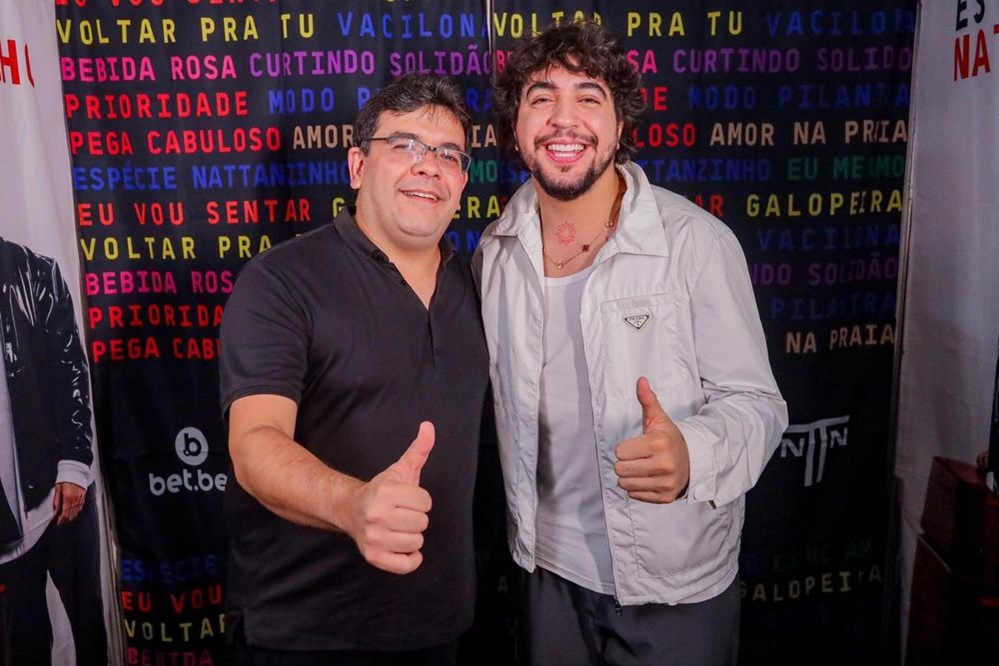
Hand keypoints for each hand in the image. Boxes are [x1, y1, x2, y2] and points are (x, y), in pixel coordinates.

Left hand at [53, 482, 86, 524]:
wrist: (75, 471)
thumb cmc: (65, 478)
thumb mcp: (57, 489)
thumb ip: (56, 501)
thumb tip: (55, 510)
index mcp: (68, 496)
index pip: (65, 512)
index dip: (61, 519)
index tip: (58, 522)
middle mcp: (75, 498)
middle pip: (71, 513)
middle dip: (66, 519)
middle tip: (61, 522)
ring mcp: (80, 497)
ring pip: (76, 510)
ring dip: (71, 516)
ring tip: (67, 519)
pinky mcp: (83, 495)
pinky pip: (81, 506)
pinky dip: (77, 511)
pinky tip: (75, 512)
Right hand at [344, 422, 434, 573]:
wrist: (351, 510)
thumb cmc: (383, 490)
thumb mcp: (401, 469)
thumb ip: (419, 449)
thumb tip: (429, 426)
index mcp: (385, 492)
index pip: (426, 502)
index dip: (420, 500)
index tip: (406, 499)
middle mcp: (376, 515)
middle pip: (422, 523)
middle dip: (416, 518)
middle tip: (400, 514)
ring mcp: (373, 538)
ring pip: (416, 543)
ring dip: (412, 537)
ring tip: (397, 527)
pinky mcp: (373, 557)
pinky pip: (406, 565)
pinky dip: (410, 559)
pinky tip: (401, 547)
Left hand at [614, 377, 689, 502]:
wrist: (693, 461)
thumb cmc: (669, 439)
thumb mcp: (658, 419)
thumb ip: (647, 401)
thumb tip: (641, 381)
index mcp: (659, 444)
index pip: (620, 452)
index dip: (625, 448)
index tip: (637, 446)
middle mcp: (664, 464)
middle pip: (620, 469)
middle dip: (625, 463)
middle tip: (638, 458)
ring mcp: (666, 482)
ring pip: (625, 484)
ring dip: (629, 477)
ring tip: (641, 468)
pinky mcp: (665, 497)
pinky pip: (635, 495)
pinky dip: (637, 488)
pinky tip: (648, 478)